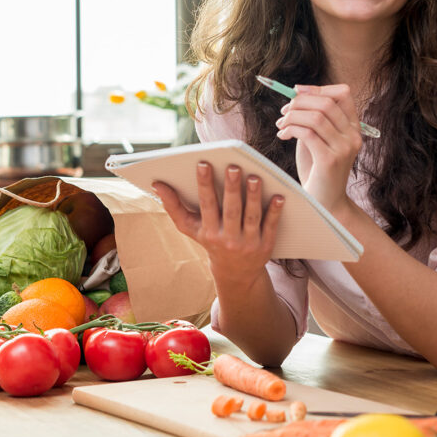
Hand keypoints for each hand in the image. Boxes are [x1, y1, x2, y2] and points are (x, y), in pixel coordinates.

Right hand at [152, 162, 283, 285]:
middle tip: (233, 166)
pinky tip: (279, 196)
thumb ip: (173, 205)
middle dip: (231, 188)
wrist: (235, 272)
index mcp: (208, 231)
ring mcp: (247, 243)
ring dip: (253, 197)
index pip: (206, 205)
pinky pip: (270, 226)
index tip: (204, 163)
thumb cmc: (210, 240)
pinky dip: (275, 212)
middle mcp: (227, 238)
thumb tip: (157, 184)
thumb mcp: (190, 228)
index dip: (204, 184)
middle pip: (230, 210)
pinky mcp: (265, 246)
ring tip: (255, 176)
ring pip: (251, 217)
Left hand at [275, 83, 362, 212]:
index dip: (318, 88)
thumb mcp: (317, 139)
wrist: (324, 202)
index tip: (296, 91)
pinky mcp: (330, 160)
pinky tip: (282, 135)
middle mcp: (353, 136)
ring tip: (280, 124)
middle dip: (300, 101)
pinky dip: (291, 129)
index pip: (344, 94)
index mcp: (353, 128)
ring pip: (316, 116)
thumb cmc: (317, 169)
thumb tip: (296, 96)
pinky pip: (307, 133)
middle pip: (327, 103)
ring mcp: (344, 149)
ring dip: (292, 116)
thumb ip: (313, 119)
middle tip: (284, 110)